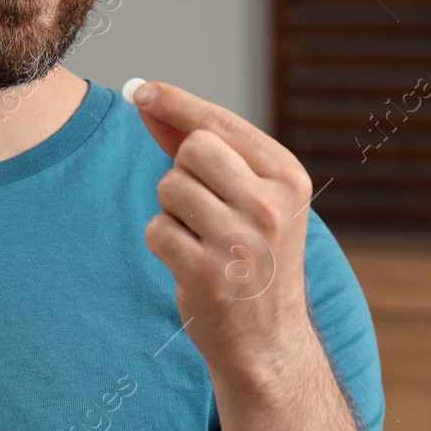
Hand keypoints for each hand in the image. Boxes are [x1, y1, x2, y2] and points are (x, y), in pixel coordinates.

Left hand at [129, 79, 314, 375]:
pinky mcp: (207, 273)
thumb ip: (204, 147)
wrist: (268, 340)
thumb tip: (147, 99)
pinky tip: (191, 263)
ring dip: (173, 210)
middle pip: (192, 149)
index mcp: (288, 178)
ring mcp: (240, 241)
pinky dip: (164, 243)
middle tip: (203, 206)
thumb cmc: (253, 258)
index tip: (142, 90)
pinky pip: (157, 229)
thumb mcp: (250, 197)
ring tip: (203, 238)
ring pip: (170, 188)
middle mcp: (270, 206)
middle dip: (182, 170)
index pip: (220, 123)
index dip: (176, 102)